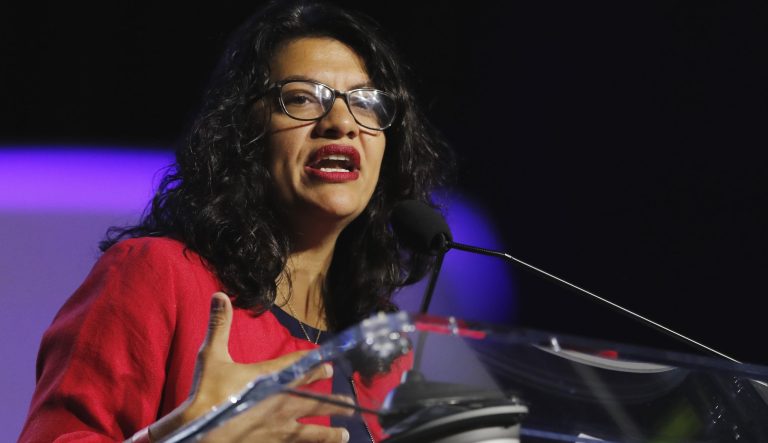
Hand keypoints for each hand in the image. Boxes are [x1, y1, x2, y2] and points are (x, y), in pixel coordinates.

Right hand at [149, 292, 352, 441]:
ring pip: (310, 431)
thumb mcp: (211, 356)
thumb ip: (219, 325)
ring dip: (328, 433)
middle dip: (332, 401)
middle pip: (313, 402)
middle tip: (348, 403)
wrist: (200, 433)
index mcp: (269, 379)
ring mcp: (277, 429)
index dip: (314, 366)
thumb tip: (219, 294)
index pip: (298, 369)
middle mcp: (280, 404)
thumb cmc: (207, 395)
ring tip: (343, 436)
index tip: (328, 366)